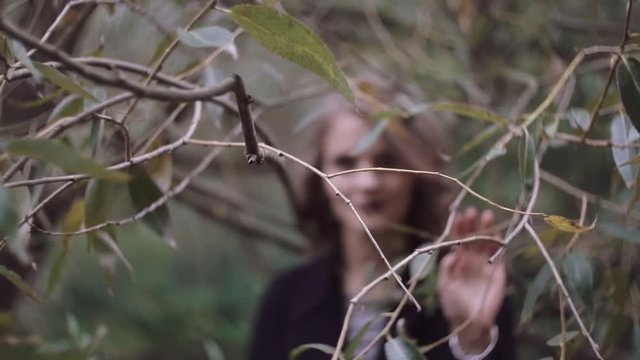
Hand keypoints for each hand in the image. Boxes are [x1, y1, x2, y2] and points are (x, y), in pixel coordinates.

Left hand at [437, 207, 505, 353]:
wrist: (470, 322)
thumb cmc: (453, 303)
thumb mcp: (445, 285)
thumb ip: (447, 268)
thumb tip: (453, 253)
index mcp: (457, 260)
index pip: (458, 240)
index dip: (458, 228)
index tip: (458, 216)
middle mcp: (471, 258)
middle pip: (473, 237)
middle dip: (473, 224)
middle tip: (473, 211)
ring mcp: (485, 263)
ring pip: (486, 242)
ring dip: (487, 229)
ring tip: (487, 215)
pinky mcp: (498, 271)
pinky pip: (499, 254)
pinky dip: (498, 244)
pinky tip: (497, 232)